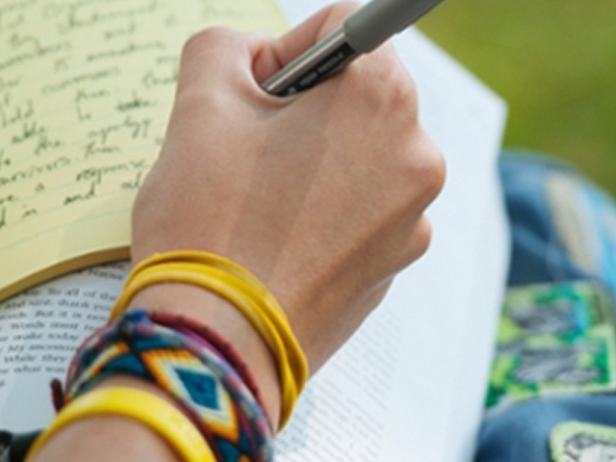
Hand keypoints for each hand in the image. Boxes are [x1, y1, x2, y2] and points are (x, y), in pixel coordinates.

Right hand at [132, 2, 443, 373]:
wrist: (216, 342)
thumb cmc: (209, 221)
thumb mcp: (200, 103)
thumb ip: (225, 49)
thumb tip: (249, 57)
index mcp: (381, 99)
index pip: (344, 30)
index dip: (285, 53)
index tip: (252, 92)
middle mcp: (416, 155)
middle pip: (358, 97)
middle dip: (304, 110)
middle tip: (247, 149)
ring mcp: (413, 218)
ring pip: (360, 158)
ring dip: (315, 163)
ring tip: (258, 203)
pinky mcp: (394, 267)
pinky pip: (361, 214)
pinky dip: (325, 214)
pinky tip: (276, 239)